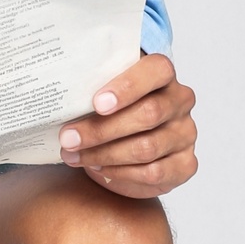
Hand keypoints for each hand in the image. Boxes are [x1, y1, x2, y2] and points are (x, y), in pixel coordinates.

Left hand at [58, 54, 196, 199]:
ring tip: (74, 155)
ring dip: (104, 154)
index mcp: (162, 74)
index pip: (156, 70)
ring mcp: (185, 133)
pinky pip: (154, 172)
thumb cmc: (110, 112)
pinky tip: (98, 169)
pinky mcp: (185, 164)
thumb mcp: (100, 93)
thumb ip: (90, 87)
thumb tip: (59, 93)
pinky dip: (121, 173)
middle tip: (68, 138)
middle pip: (148, 114)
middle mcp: (180, 101)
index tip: (96, 103)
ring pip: (147, 147)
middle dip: (102, 129)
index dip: (127, 87)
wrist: (125, 145)